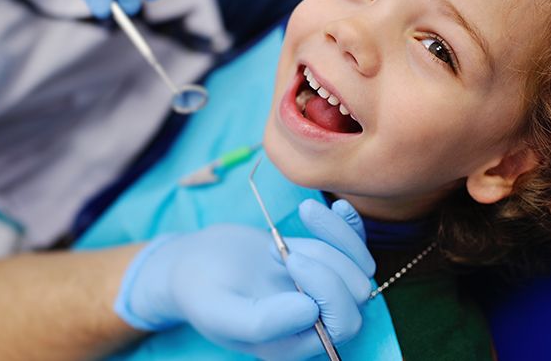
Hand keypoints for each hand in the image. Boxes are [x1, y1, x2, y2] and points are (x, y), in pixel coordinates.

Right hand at [115, 199, 374, 359]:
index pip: (342, 323)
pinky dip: (349, 225)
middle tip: (276, 248)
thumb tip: (311, 312)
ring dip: (329, 240)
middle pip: (357, 293)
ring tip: (279, 235)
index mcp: (295, 344)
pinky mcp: (322, 263)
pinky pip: (354, 245)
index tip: (290, 258)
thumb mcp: (218, 311)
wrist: (192, 265)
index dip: (328, 289)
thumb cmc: (200, 292)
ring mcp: (322, 291)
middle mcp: (315, 322)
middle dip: (326, 262)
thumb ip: (261, 322)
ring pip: (358, 265)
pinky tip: (337, 206)